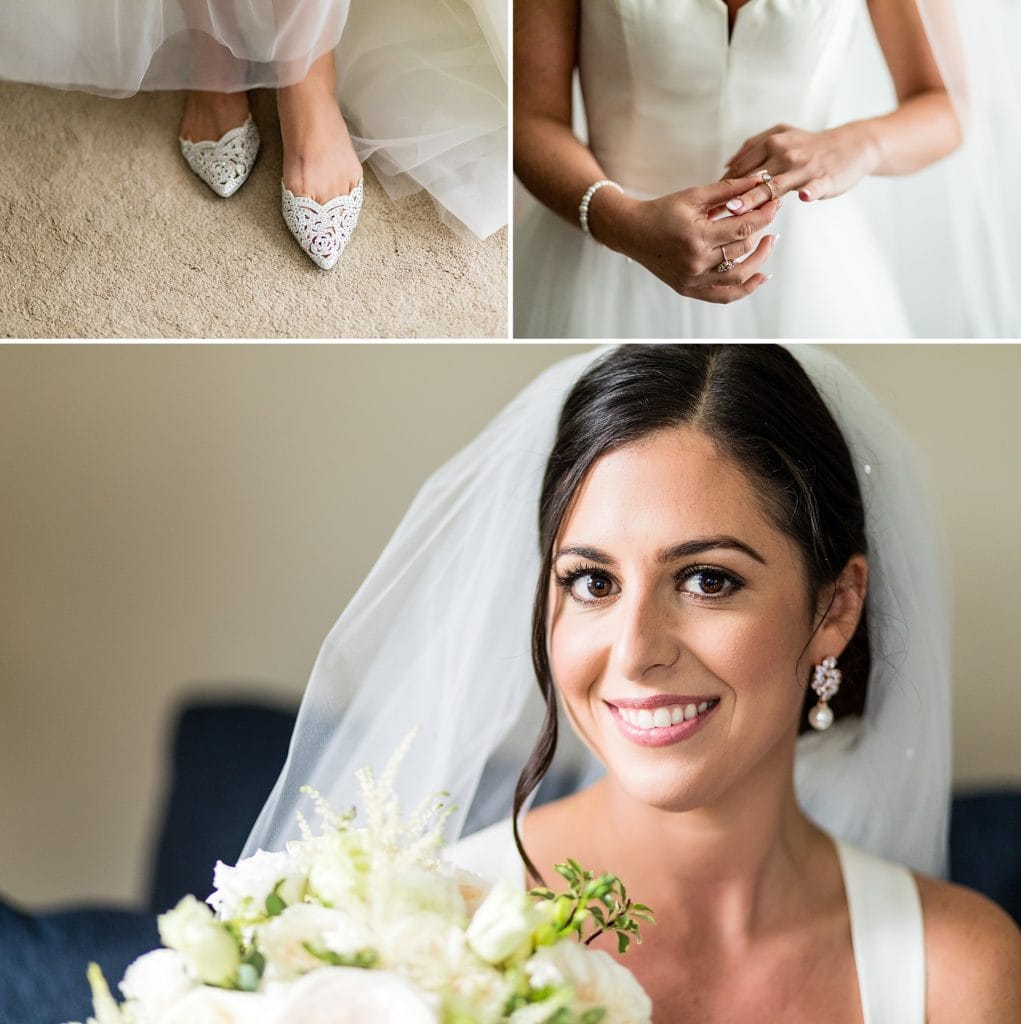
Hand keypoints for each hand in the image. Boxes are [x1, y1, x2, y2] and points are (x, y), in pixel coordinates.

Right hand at [594, 175, 780, 304]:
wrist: (633, 232)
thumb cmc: (661, 211)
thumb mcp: (694, 195)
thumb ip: (728, 190)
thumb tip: (759, 181)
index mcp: (697, 236)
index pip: (743, 227)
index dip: (764, 215)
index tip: (775, 203)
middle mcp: (695, 262)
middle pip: (742, 249)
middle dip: (761, 230)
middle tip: (769, 216)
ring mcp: (693, 280)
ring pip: (739, 275)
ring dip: (759, 259)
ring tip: (768, 242)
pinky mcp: (690, 290)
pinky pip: (724, 296)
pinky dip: (745, 289)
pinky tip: (760, 276)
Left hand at [723, 123, 879, 208]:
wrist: (852, 145)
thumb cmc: (812, 145)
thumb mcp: (781, 136)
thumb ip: (752, 148)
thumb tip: (727, 164)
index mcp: (771, 144)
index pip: (739, 169)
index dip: (720, 189)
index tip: (704, 209)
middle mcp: (784, 153)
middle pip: (751, 178)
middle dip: (729, 196)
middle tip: (708, 213)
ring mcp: (804, 167)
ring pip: (775, 185)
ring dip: (755, 198)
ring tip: (736, 210)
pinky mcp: (824, 178)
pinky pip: (816, 185)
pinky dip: (811, 191)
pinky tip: (804, 196)